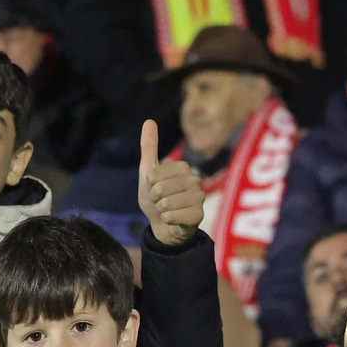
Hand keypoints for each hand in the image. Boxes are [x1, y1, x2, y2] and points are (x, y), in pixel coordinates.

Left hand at [137, 120, 204, 246]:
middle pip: (161, 188)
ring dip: (160, 209)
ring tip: (165, 210)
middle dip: (154, 198)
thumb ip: (149, 147)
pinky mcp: (199, 216)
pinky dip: (167, 219)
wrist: (162, 225)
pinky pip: (175, 216)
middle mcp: (195, 180)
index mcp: (183, 168)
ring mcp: (199, 198)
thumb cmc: (156, 198)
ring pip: (168, 202)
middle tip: (160, 201)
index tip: (153, 188)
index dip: (149, 184)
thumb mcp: (147, 172)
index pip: (155, 173)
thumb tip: (149, 120)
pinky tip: (171, 220)